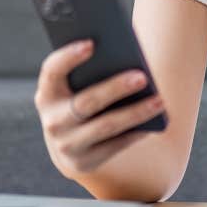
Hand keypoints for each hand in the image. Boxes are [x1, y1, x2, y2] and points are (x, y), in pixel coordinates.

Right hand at [34, 39, 165, 177]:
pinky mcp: (84, 163)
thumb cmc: (77, 99)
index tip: (91, 43)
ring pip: (106, 126)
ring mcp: (67, 145)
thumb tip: (124, 57)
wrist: (66, 143)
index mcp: (46, 94)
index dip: (68, 57)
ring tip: (159, 100)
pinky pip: (115, 145)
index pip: (52, 71)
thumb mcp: (74, 86)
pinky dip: (136, 131)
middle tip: (142, 76)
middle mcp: (52, 121)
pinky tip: (155, 120)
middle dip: (115, 88)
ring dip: (135, 113)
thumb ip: (89, 70)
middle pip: (86, 102)